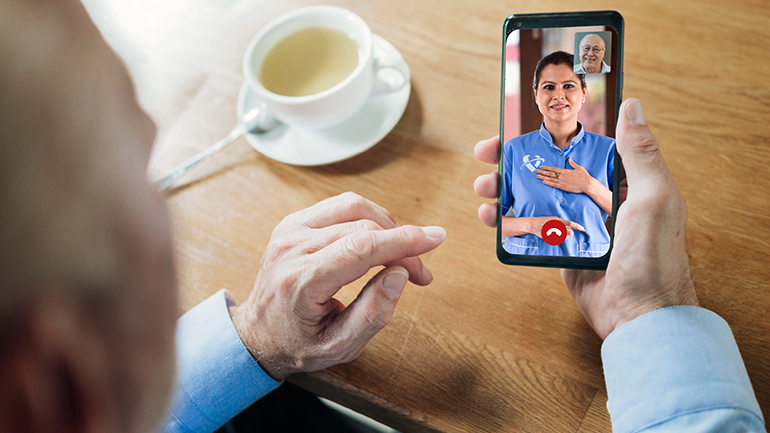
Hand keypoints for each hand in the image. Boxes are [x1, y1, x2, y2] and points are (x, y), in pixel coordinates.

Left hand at [229, 192, 445, 379]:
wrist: (257, 334)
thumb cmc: (298, 343)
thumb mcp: (339, 346)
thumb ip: (373, 313)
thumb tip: (400, 274)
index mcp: (299, 281)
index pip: (360, 248)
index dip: (403, 240)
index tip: (436, 238)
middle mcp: (290, 248)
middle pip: (363, 227)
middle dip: (402, 245)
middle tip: (419, 274)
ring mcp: (289, 230)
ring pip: (354, 207)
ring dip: (387, 226)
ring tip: (399, 255)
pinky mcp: (293, 222)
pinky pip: (341, 206)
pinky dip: (368, 218)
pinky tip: (376, 241)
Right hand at [474, 99, 697, 338]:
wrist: (640, 317)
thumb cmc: (654, 258)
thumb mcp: (653, 198)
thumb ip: (641, 153)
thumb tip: (632, 105)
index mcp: (620, 183)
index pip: (577, 147)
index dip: (546, 135)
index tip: (519, 125)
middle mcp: (596, 200)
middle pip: (546, 170)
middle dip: (513, 160)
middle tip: (486, 153)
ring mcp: (576, 225)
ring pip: (532, 198)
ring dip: (504, 189)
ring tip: (483, 186)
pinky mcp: (561, 250)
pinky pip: (529, 229)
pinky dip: (507, 222)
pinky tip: (490, 217)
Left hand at [536, 158, 594, 193]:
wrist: (588, 184)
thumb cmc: (584, 176)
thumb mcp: (579, 168)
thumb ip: (572, 163)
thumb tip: (569, 158)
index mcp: (566, 171)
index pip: (554, 168)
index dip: (547, 168)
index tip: (541, 166)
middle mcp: (563, 175)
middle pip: (550, 173)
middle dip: (542, 172)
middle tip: (535, 170)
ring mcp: (562, 181)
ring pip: (551, 179)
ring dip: (543, 177)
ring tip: (537, 176)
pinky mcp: (564, 187)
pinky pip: (554, 185)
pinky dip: (548, 183)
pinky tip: (544, 182)